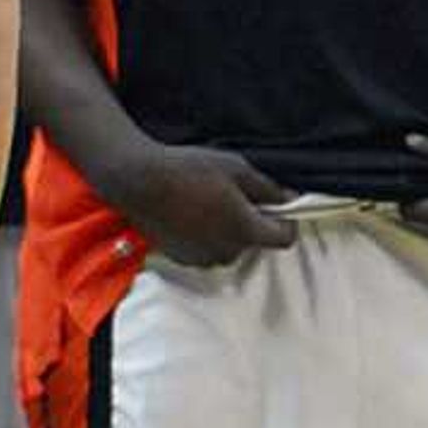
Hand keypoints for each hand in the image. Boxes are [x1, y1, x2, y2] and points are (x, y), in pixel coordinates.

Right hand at [103, 144, 300, 268]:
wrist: (138, 179)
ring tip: (210, 203)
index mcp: (244, 230)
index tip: (281, 207)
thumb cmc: (189, 169)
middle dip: (252, 222)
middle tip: (236, 196)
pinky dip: (206, 237)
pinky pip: (205, 250)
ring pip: (230, 247)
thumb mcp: (237, 169)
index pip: (284, 239)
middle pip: (255, 242)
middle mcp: (226, 251)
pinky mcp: (180, 258)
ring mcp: (201, 258)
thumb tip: (290, 200)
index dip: (287, 222)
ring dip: (228, 231)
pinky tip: (192, 214)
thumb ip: (268, 189)